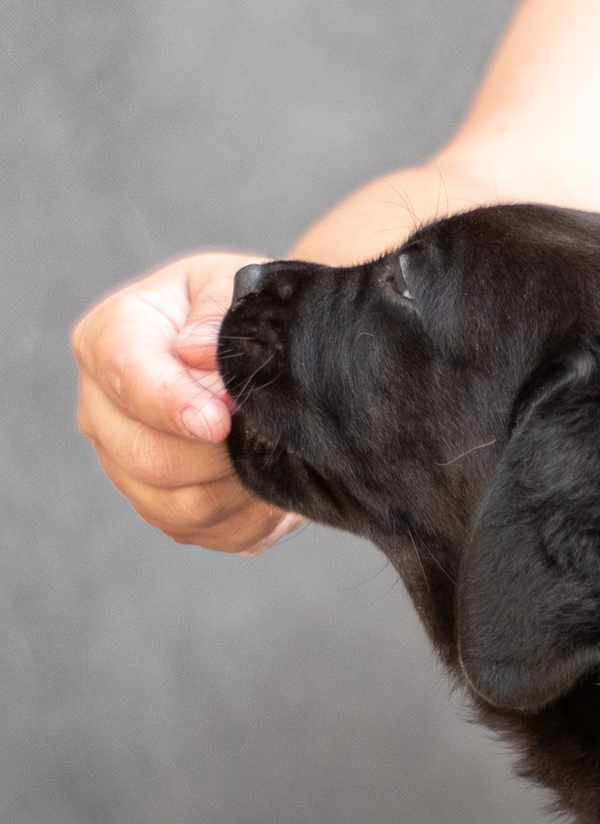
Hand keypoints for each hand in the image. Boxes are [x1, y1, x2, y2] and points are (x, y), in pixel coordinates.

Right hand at [72, 252, 302, 552]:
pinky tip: (270, 483)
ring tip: (271, 454)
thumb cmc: (243, 315)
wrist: (266, 359)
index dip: (174, 404)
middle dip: (219, 454)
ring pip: (176, 505)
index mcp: (110, 339)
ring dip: (236, 487)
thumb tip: (197, 349)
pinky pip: (205, 532)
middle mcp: (103, 409)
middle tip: (266, 434)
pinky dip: (248, 517)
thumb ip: (220, 316)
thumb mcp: (238, 291)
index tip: (222, 420)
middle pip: (148, 457)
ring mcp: (126, 464)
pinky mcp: (162, 507)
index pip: (126, 375)